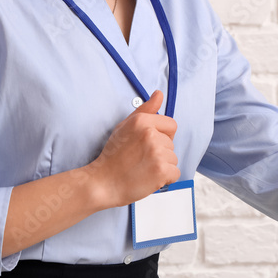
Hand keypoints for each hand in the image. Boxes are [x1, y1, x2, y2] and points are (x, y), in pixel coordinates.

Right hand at [87, 90, 180, 207]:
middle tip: (140, 159)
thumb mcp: (125, 126)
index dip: (163, 136)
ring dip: (162, 166)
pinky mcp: (161, 170)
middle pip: (171, 144)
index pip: (171, 125)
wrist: (102, 183)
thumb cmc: (112, 156)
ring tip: (143, 169)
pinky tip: (149, 178)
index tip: (149, 145)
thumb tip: (159, 94)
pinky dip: (165, 179)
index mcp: (142, 121)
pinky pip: (175, 173)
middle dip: (160, 153)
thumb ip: (145, 110)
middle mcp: (150, 134)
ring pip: (173, 159)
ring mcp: (156, 152)